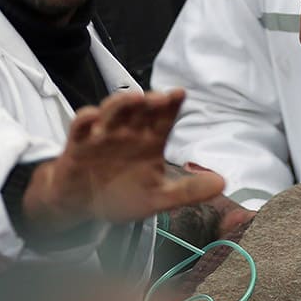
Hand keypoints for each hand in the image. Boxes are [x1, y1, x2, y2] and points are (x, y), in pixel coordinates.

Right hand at [24, 89, 224, 232]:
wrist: (83, 206)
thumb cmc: (122, 194)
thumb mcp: (159, 197)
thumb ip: (189, 191)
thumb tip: (222, 184)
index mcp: (150, 140)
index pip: (163, 117)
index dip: (171, 105)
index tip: (179, 95)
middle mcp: (128, 132)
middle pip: (140, 109)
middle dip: (149, 101)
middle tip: (160, 98)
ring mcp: (103, 136)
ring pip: (111, 112)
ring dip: (121, 104)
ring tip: (134, 99)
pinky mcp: (78, 146)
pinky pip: (80, 128)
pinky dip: (86, 121)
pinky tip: (93, 118)